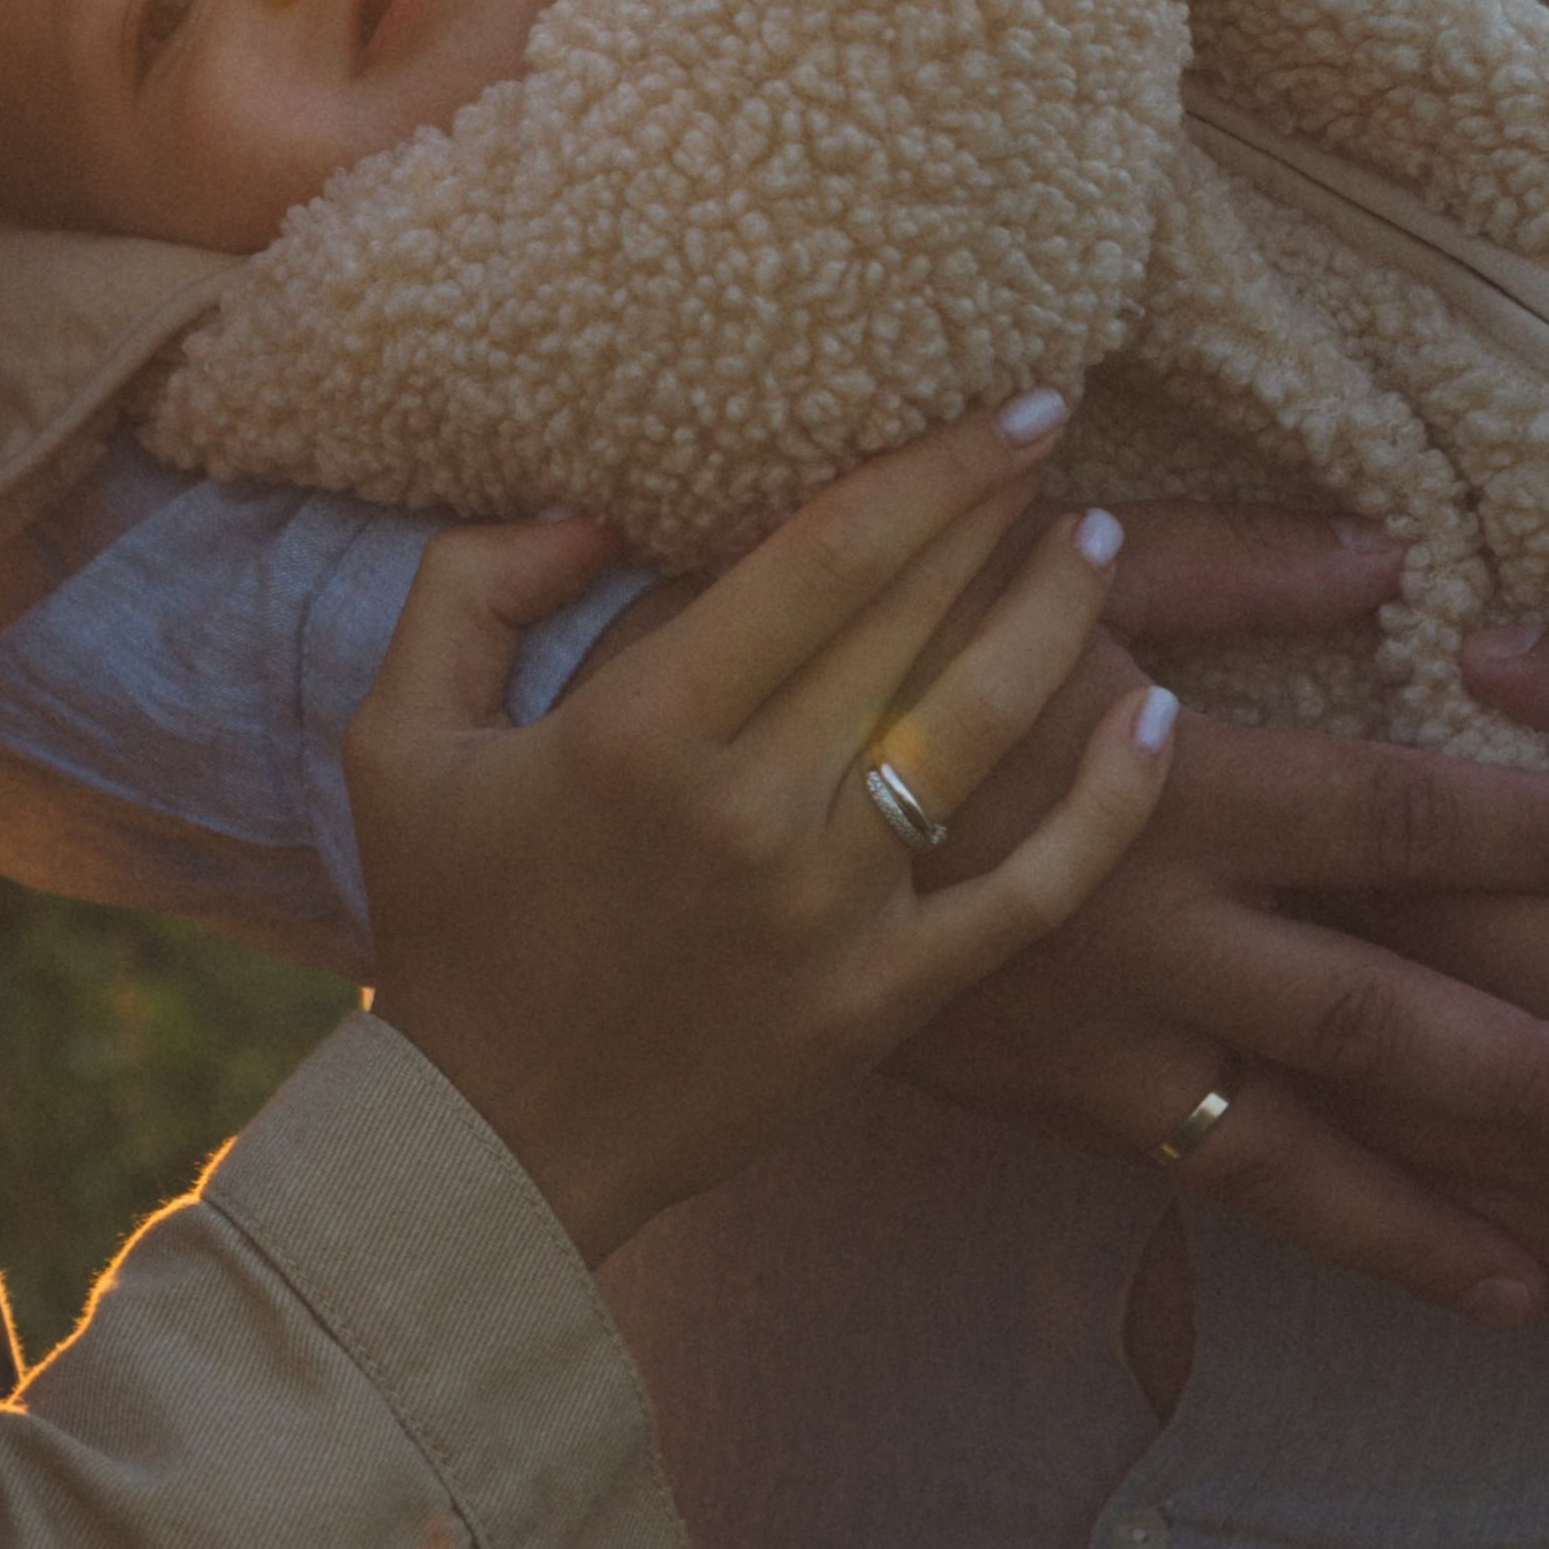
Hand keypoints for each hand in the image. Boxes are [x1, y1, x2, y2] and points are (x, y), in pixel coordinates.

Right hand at [347, 404, 1172, 1266]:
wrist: (493, 1142)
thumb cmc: (446, 924)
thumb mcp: (395, 734)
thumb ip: (470, 586)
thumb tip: (592, 514)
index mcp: (643, 730)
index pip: (824, 560)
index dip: (929, 469)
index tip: (1004, 406)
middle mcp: (753, 811)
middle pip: (912, 624)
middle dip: (995, 515)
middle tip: (1052, 437)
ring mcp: (833, 911)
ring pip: (981, 732)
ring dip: (1055, 621)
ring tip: (1093, 543)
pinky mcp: (886, 999)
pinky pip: (1030, 892)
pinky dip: (1108, 803)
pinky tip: (1153, 716)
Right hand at [892, 545, 1548, 1327]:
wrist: (681, 812)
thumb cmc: (852, 654)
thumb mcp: (1025, 573)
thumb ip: (1214, 565)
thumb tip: (1384, 558)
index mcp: (1164, 792)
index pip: (1395, 816)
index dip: (1532, 831)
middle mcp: (1148, 938)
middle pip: (1376, 1020)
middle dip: (1524, 1072)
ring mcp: (1090, 1040)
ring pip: (1288, 1154)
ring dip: (1427, 1215)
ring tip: (1547, 1280)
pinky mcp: (1032, 1097)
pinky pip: (1190, 1178)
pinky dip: (1301, 1225)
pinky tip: (1383, 1263)